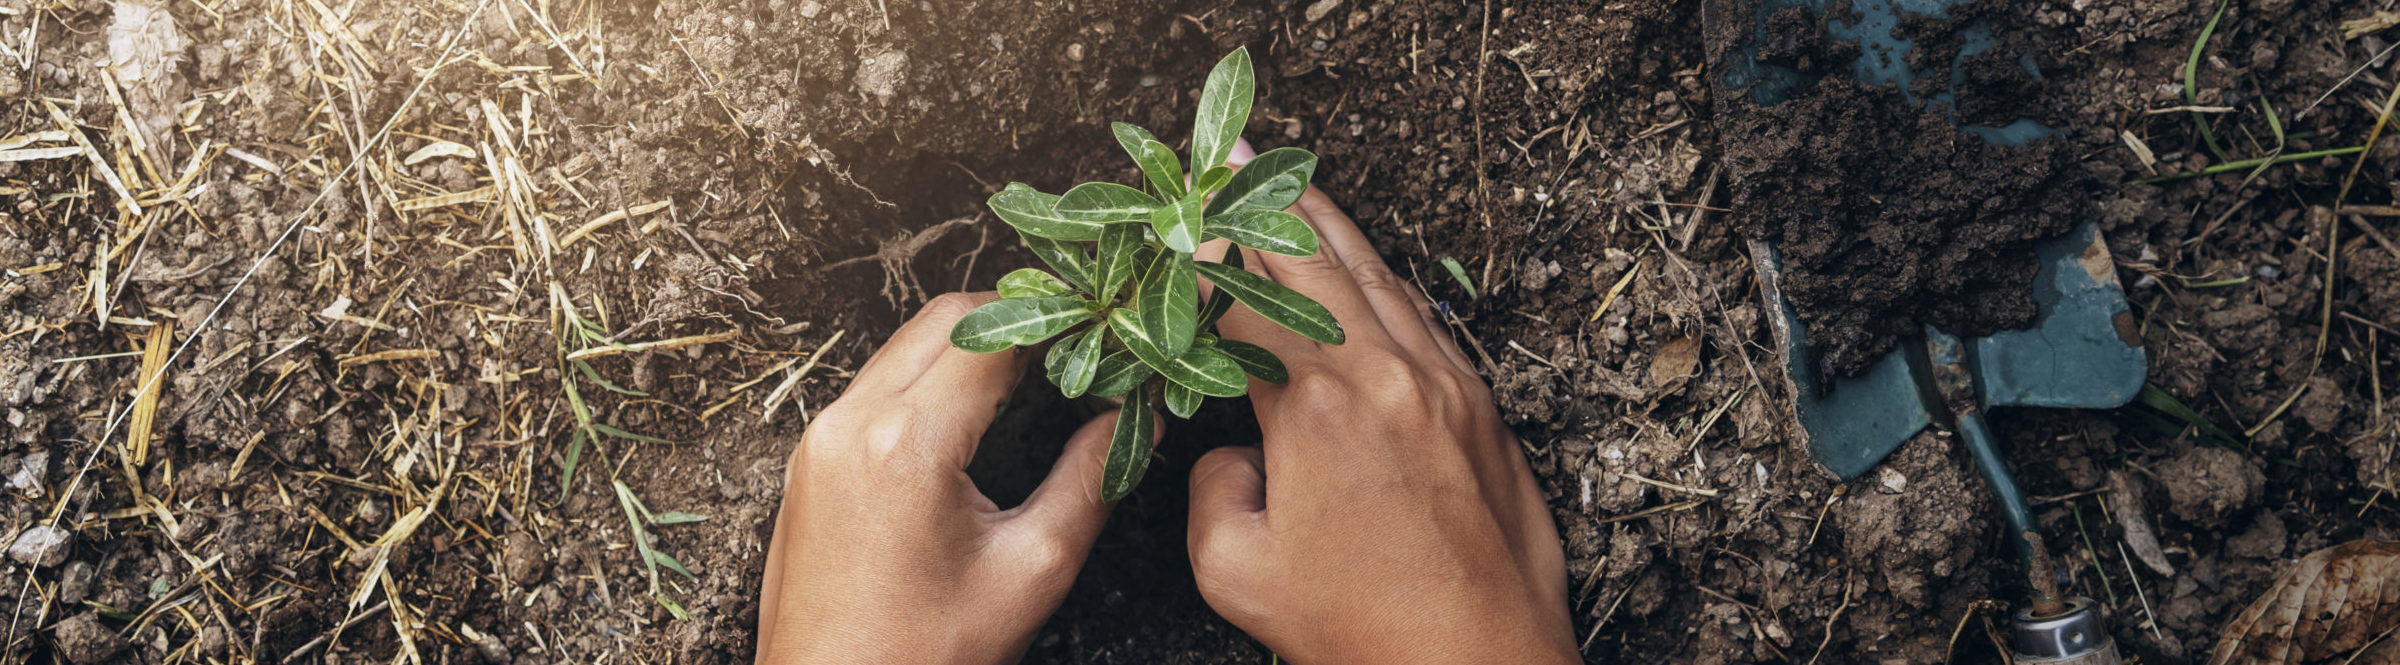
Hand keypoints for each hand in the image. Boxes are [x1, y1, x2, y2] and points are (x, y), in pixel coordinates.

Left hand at [755, 293, 1125, 664]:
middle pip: (943, 320)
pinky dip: (928, 379)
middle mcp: (849, 423)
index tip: (1103, 335)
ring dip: (970, 347)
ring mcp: (819, 438)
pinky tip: (974, 414)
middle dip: (1016, 319)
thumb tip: (1135, 421)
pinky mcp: (809, 460)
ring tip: (1035, 377)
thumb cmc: (925, 654)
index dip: (1058, 324)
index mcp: (906, 444)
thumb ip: (1089, 481)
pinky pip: (875, 386)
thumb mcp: (1030, 570)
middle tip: (1075, 348)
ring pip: (905, 346)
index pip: (992, 335)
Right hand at [1187, 145, 1576, 663]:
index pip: (1246, 298)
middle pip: (1319, 260)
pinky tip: (1365, 275)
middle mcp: (1391, 375)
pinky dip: (1383, 284)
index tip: (1178, 224)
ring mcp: (1448, 386)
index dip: (1206, 255)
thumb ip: (1212, 489)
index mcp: (1319, 407)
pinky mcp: (1485, 412)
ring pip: (1380, 279)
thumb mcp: (1237, 571)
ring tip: (1292, 190)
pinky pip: (1426, 320)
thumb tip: (1229, 454)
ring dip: (1330, 229)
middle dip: (1268, 205)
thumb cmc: (1365, 633)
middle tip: (1232, 163)